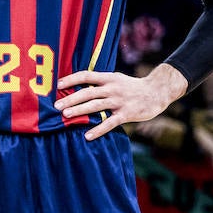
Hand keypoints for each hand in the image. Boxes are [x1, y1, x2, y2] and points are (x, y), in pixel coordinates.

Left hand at [57, 63, 188, 140]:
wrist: (157, 92)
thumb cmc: (133, 87)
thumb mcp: (117, 79)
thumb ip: (102, 82)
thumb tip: (81, 85)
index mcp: (109, 78)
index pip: (87, 75)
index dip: (72, 79)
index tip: (58, 85)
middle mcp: (112, 88)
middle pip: (88, 92)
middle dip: (71, 98)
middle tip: (56, 105)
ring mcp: (119, 101)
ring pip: (96, 105)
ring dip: (80, 110)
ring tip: (66, 115)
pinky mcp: (126, 114)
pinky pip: (109, 123)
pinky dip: (98, 130)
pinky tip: (87, 136)